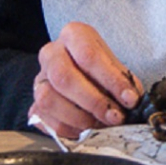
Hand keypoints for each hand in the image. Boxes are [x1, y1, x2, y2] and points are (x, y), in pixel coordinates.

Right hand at [29, 22, 142, 140]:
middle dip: (93, 101)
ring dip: (79, 117)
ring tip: (100, 124)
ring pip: (48, 99)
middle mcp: (51, 53)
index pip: (88, 54)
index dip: (110, 79)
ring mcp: (40, 78)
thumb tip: (130, 99)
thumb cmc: (101, 69)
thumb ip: (123, 81)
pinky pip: (45, 119)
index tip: (129, 98)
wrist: (83, 75)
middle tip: (115, 115)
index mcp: (73, 35)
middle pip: (63, 76)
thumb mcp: (115, 66)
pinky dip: (68, 129)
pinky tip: (85, 130)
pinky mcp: (34, 103)